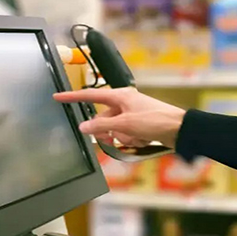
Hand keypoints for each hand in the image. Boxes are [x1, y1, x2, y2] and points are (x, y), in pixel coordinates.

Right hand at [53, 87, 185, 147]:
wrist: (179, 129)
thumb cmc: (155, 120)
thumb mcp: (125, 124)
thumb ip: (102, 126)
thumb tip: (84, 127)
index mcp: (120, 96)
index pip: (90, 96)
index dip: (73, 97)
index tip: (58, 97)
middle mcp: (124, 103)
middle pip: (102, 119)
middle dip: (108, 131)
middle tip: (114, 137)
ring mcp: (131, 115)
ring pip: (114, 130)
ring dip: (123, 137)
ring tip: (137, 136)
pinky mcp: (138, 125)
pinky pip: (124, 135)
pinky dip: (131, 139)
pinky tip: (143, 138)